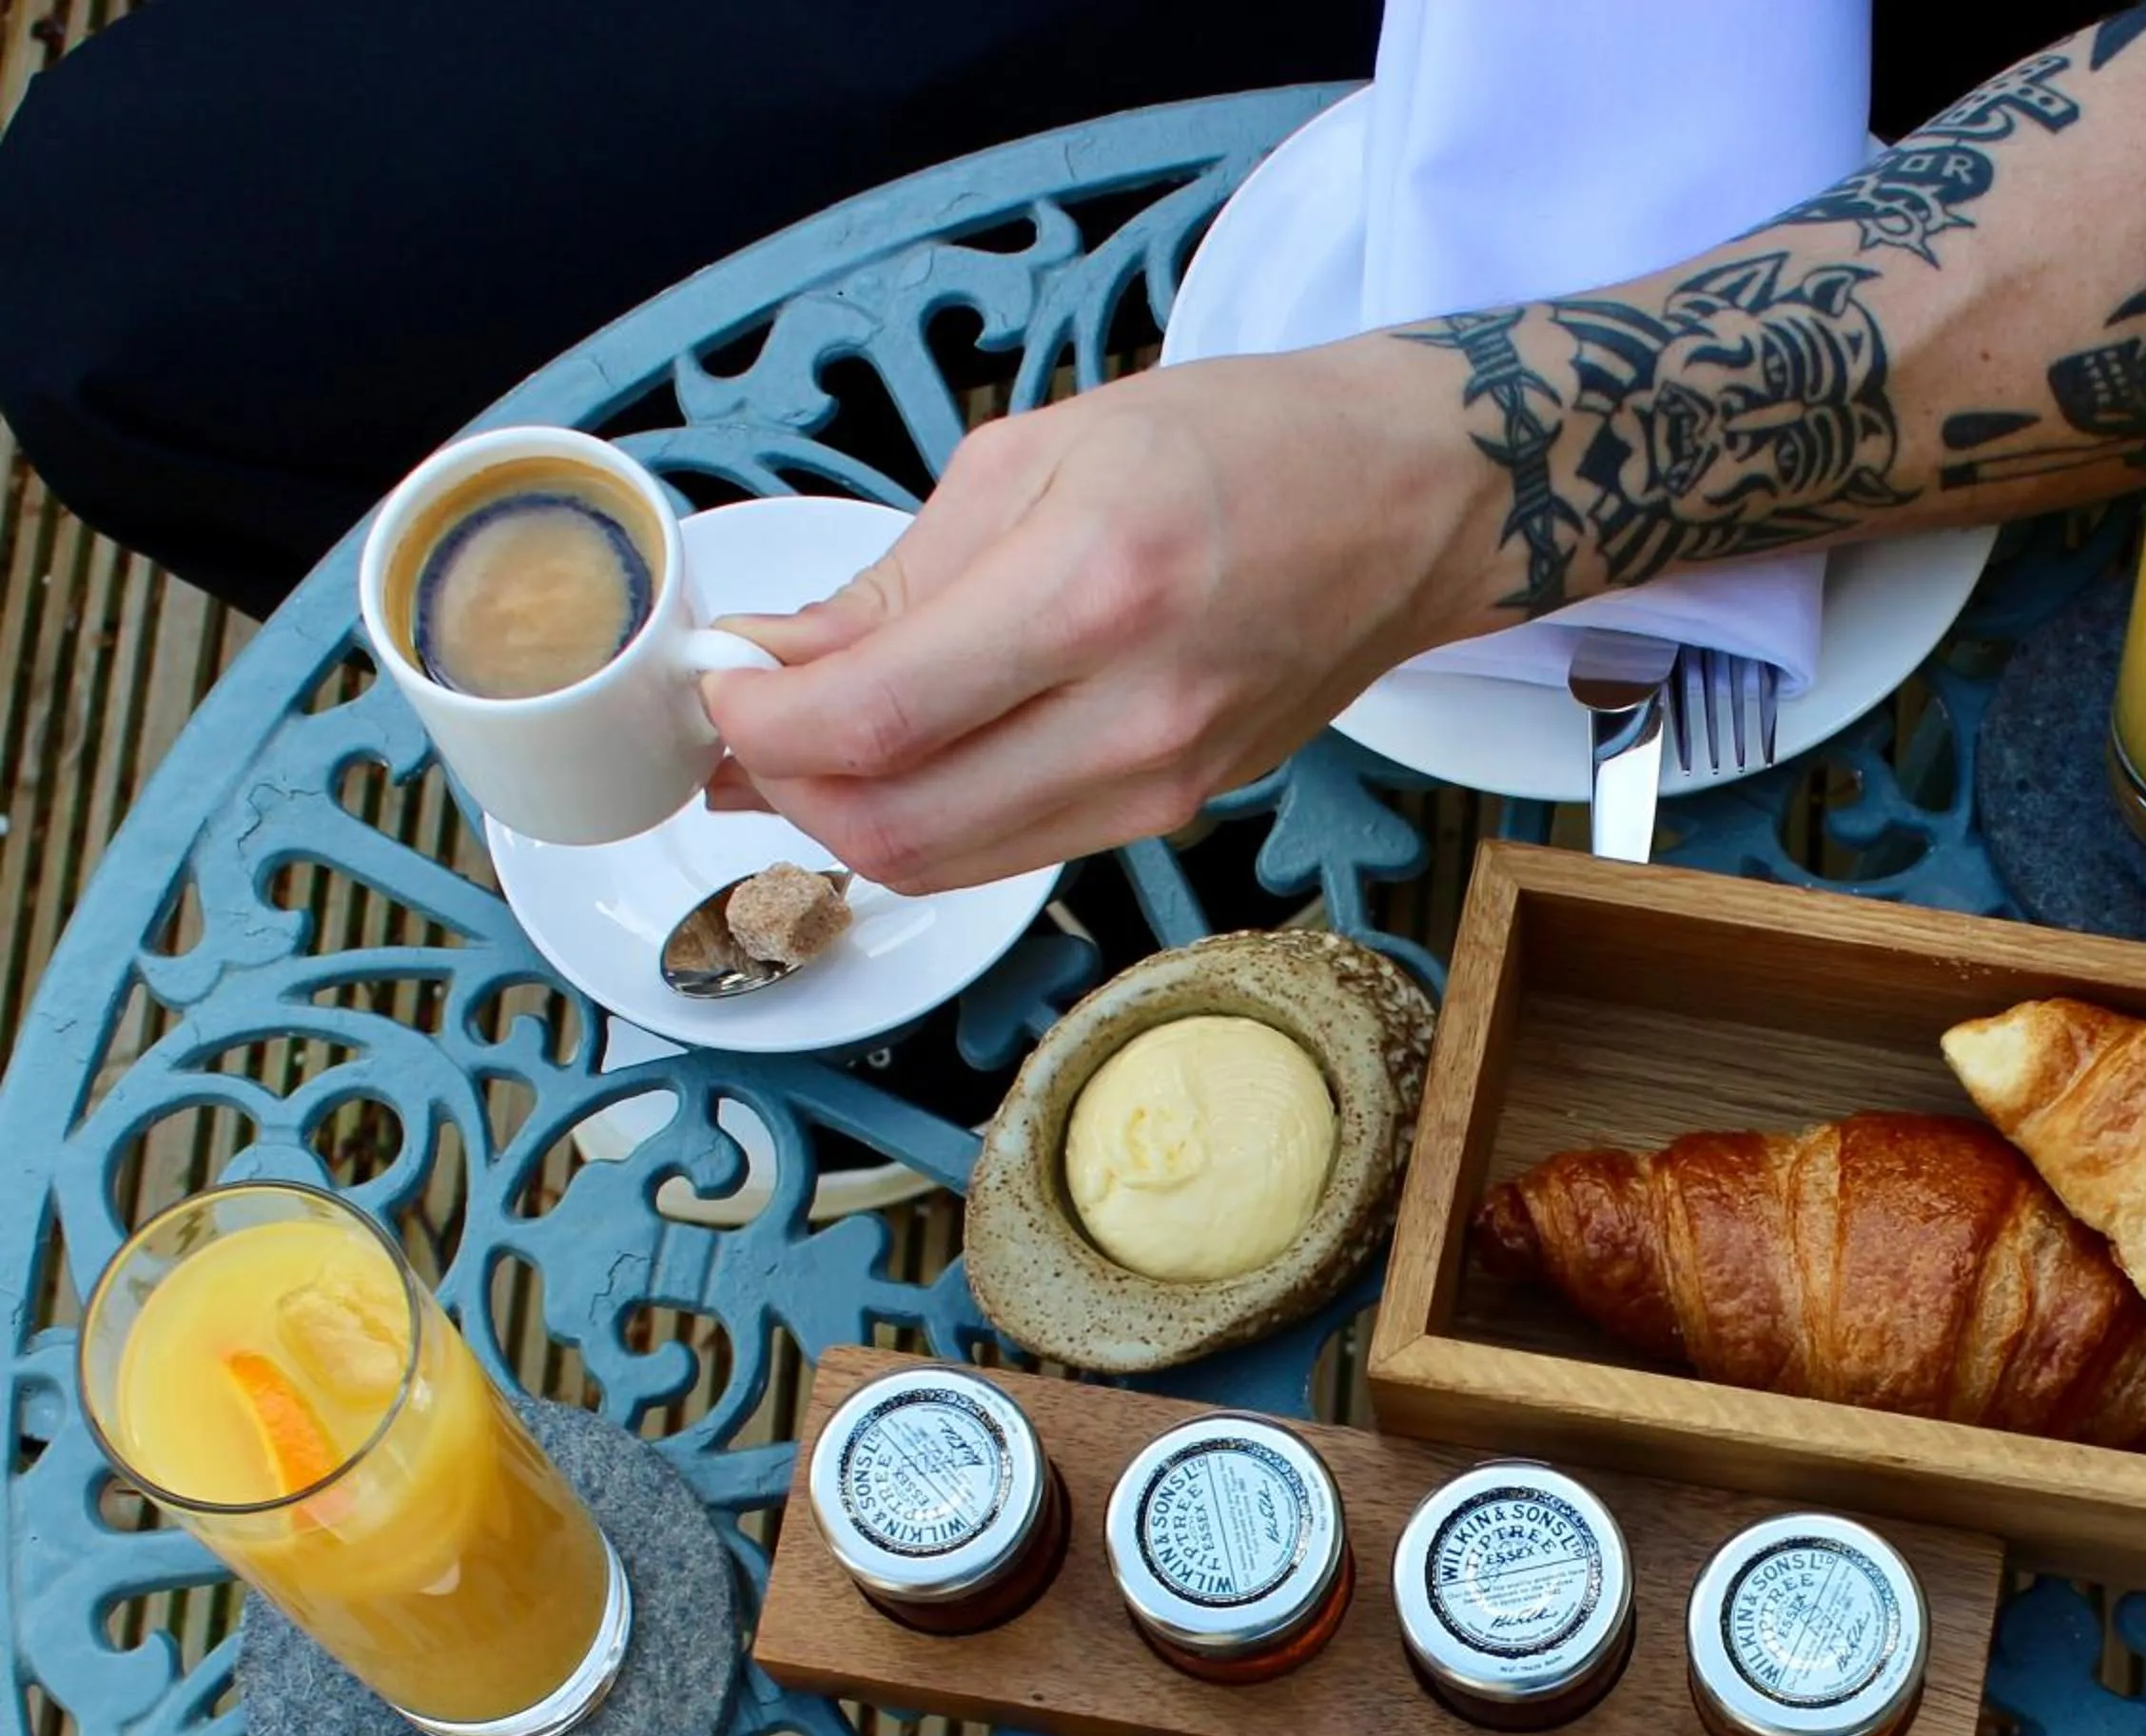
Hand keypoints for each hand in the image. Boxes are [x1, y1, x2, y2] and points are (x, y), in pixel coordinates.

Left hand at [702, 338, 1493, 894]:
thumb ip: (899, 576)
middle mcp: (1131, 715)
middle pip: (897, 825)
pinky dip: (927, 825)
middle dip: (782, 793)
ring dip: (842, 822)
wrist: (1410, 506)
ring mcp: (1160, 784)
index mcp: (1091, 589)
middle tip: (733, 736)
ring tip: (793, 756)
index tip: (715, 690)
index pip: (876, 717)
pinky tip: (892, 768)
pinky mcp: (1174, 815)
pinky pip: (1011, 851)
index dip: (762, 726)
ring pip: (946, 861)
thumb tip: (775, 655)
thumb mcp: (1042, 452)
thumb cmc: (1241, 445)